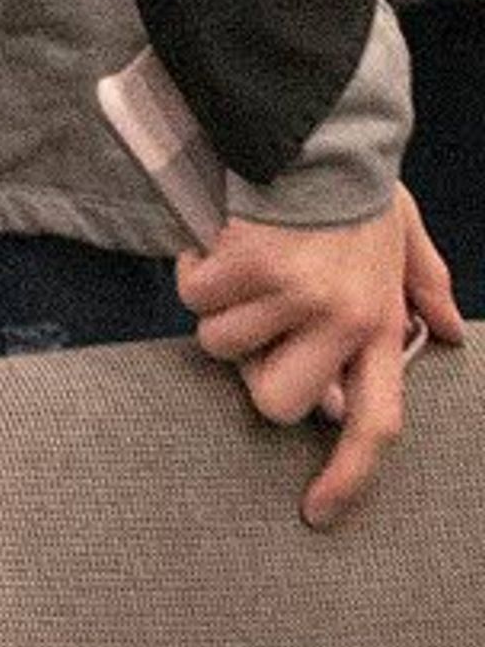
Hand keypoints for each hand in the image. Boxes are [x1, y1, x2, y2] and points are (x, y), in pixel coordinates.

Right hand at [179, 187, 464, 527]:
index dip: (347, 477)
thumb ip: (426, 287)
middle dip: (255, 370)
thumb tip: (453, 334)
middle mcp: (340, 321)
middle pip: (276, 400)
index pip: (375, 425)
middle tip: (259, 327)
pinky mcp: (246, 265)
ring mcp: (292, 295)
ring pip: (222, 345)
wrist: (322, 133)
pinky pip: (195, 296)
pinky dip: (194, 272)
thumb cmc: (359, 187)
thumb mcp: (405, 237)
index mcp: (381, 325)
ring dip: (219, 311)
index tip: (318, 512)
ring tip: (240, 269)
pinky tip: (214, 246)